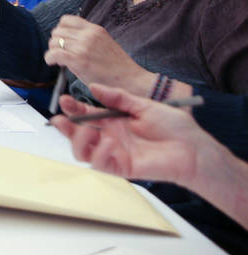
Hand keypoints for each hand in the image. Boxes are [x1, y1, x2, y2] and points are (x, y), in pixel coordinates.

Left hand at [44, 15, 154, 95]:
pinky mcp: (79, 61)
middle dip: (55, 42)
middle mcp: (88, 35)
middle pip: (57, 31)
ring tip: (60, 60)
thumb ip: (88, 38)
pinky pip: (54, 53)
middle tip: (61, 53)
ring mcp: (83, 47)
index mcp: (95, 29)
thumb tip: (68, 40)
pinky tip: (54, 63)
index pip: (66, 20)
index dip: (60, 30)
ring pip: (54, 42)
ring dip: (53, 51)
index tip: (63, 40)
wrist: (131, 81)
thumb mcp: (105, 43)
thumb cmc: (117, 67)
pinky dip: (50, 58)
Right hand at [50, 83, 202, 186]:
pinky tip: (109, 143)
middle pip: (79, 135)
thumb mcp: (144, 105)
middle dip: (66, 127)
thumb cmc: (174, 127)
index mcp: (114, 121)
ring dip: (79, 141)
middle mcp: (110, 136)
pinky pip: (101, 164)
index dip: (73, 107)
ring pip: (83, 152)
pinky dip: (100, 154)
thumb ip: (118, 98)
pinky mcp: (122, 167)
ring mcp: (114, 153)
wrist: (193, 149)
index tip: (64, 99)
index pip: (86, 114)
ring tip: (86, 130)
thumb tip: (94, 87)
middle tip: (60, 119)